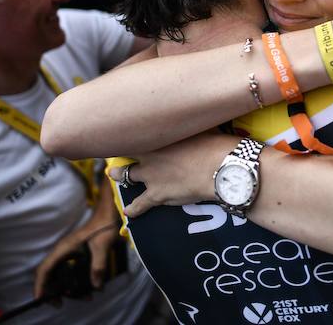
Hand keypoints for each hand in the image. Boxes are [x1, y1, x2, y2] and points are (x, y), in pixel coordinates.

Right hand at [33, 218, 118, 299]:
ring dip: (66, 287)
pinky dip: (76, 281)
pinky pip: (70, 271)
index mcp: (63, 249)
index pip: (45, 269)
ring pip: (60, 274)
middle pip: (49, 274)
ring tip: (83, 298)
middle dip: (51, 291)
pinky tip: (89, 288)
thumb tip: (96, 286)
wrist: (108, 215)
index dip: (40, 285)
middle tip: (59, 304)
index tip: (39, 299)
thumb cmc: (103, 227)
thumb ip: (98, 266)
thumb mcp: (102, 246)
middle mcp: (62, 252)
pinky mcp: (75, 255)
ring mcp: (68, 253)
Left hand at [109, 132, 238, 218]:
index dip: (132, 130)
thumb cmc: (215, 145)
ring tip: (113, 174)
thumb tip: (192, 121)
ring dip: (120, 175)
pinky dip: (133, 208)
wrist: (219, 168)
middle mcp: (150, 155)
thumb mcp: (200, 129)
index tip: (128, 127)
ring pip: (127, 175)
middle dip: (122, 148)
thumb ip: (188, 128)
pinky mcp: (157, 195)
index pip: (137, 132)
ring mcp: (151, 176)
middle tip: (118, 145)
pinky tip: (128, 212)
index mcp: (159, 136)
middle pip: (128, 151)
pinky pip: (140, 204)